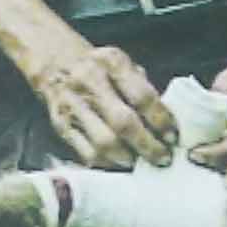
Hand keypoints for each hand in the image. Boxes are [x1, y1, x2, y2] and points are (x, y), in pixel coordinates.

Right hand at [28, 36, 176, 165]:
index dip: (161, 121)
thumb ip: (143, 89)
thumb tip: (167, 123)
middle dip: (148, 146)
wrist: (53, 62)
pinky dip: (107, 164)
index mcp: (111, 62)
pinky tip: (120, 165)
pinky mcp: (60, 125)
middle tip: (163, 158)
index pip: (142, 96)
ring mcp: (72, 105)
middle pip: (123, 123)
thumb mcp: (122, 65)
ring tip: (142, 165)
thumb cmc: (99, 67)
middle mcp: (89, 81)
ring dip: (128, 159)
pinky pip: (87, 153)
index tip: (173, 137)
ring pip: (104, 143)